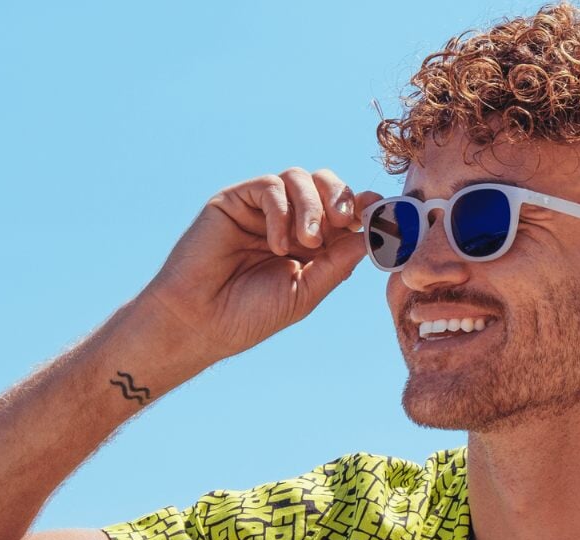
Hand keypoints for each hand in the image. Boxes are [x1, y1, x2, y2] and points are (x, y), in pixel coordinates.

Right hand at [136, 167, 381, 364]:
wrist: (200, 322)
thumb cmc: (250, 314)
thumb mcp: (306, 291)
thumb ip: (338, 263)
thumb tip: (373, 234)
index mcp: (311, 243)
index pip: (343, 211)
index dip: (363, 206)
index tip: (379, 212)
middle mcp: (289, 220)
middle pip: (326, 183)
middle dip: (342, 196)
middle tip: (344, 219)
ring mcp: (261, 209)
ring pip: (299, 177)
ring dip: (313, 205)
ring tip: (308, 241)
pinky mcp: (235, 200)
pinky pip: (270, 186)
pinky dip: (281, 211)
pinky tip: (277, 244)